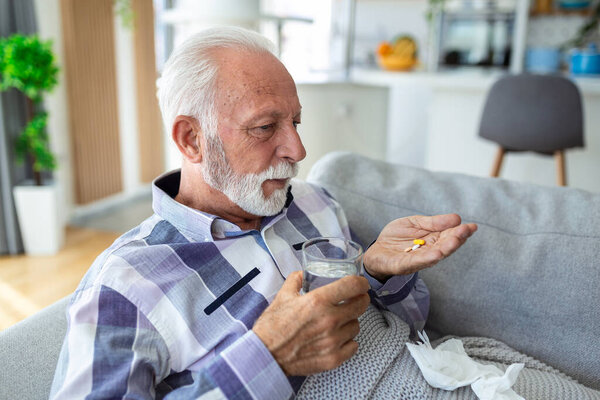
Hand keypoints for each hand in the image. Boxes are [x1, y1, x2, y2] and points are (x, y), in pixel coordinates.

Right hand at [252, 271, 369, 375]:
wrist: (264, 355)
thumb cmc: (272, 326)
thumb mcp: (282, 296)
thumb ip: (295, 280)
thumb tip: (303, 273)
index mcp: (317, 301)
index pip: (352, 286)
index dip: (360, 282)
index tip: (361, 283)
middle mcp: (329, 320)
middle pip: (360, 305)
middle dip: (360, 299)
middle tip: (355, 299)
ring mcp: (332, 341)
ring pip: (356, 326)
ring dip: (351, 321)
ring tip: (340, 321)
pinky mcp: (333, 358)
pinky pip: (353, 346)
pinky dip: (348, 341)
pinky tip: (338, 338)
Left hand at [363, 213, 477, 280]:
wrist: (376, 250)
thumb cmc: (397, 237)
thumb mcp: (415, 223)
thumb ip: (433, 222)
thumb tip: (457, 218)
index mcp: (433, 241)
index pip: (450, 236)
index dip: (461, 232)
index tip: (472, 226)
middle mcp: (429, 252)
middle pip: (445, 246)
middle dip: (456, 239)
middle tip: (465, 231)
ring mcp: (417, 260)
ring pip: (434, 255)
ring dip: (445, 249)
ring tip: (455, 240)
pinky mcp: (403, 265)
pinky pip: (416, 262)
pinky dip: (426, 259)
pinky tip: (436, 254)